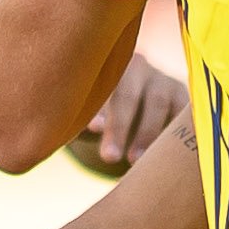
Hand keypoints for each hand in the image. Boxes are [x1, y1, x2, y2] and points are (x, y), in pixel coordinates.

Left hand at [69, 56, 186, 177]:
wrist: (137, 111)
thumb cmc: (97, 117)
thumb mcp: (82, 118)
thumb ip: (75, 124)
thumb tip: (46, 140)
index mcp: (104, 68)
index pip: (100, 84)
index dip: (98, 106)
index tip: (93, 129)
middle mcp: (135, 66)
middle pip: (128, 93)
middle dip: (119, 125)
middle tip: (109, 157)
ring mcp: (161, 79)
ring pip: (157, 102)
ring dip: (145, 133)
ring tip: (133, 161)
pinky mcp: (182, 96)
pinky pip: (181, 112)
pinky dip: (172, 130)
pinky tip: (165, 153)